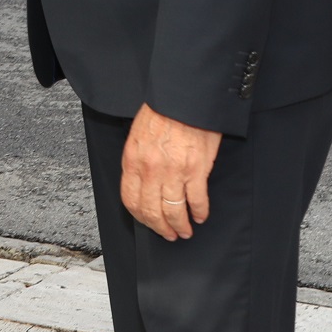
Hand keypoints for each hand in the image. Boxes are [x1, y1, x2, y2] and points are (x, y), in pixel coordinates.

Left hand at [119, 103, 223, 241]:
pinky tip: (201, 216)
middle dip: (161, 227)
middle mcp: (150, 170)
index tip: (148, 223)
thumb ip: (138, 160)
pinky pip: (197, 200)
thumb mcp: (138, 135)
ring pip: (174, 211)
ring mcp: (173, 172)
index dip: (140, 217)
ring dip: (180, 225)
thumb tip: (141, 181)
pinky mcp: (196, 170)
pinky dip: (200, 212)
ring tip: (185, 230)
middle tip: (169, 234)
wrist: (184, 98)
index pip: (130, 200)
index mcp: (133, 160)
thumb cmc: (162, 111)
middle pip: (152, 211)